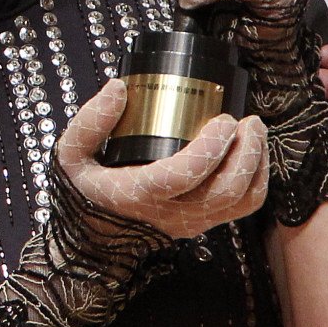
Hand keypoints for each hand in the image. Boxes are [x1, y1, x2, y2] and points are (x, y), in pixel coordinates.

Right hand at [57, 78, 268, 239]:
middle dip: (247, 153)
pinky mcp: (203, 223)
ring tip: (254, 133)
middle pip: (226, 191)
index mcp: (137, 194)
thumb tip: (118, 88)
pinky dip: (257, 180)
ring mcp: (191, 222)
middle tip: (249, 120)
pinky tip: (252, 154)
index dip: (211, 147)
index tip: (223, 118)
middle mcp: (170, 214)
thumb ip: (89, 121)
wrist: (89, 238)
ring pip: (242, 201)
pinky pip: (243, 207)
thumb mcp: (70, 154)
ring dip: (256, 166)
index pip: (185, 175)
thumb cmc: (82, 191)